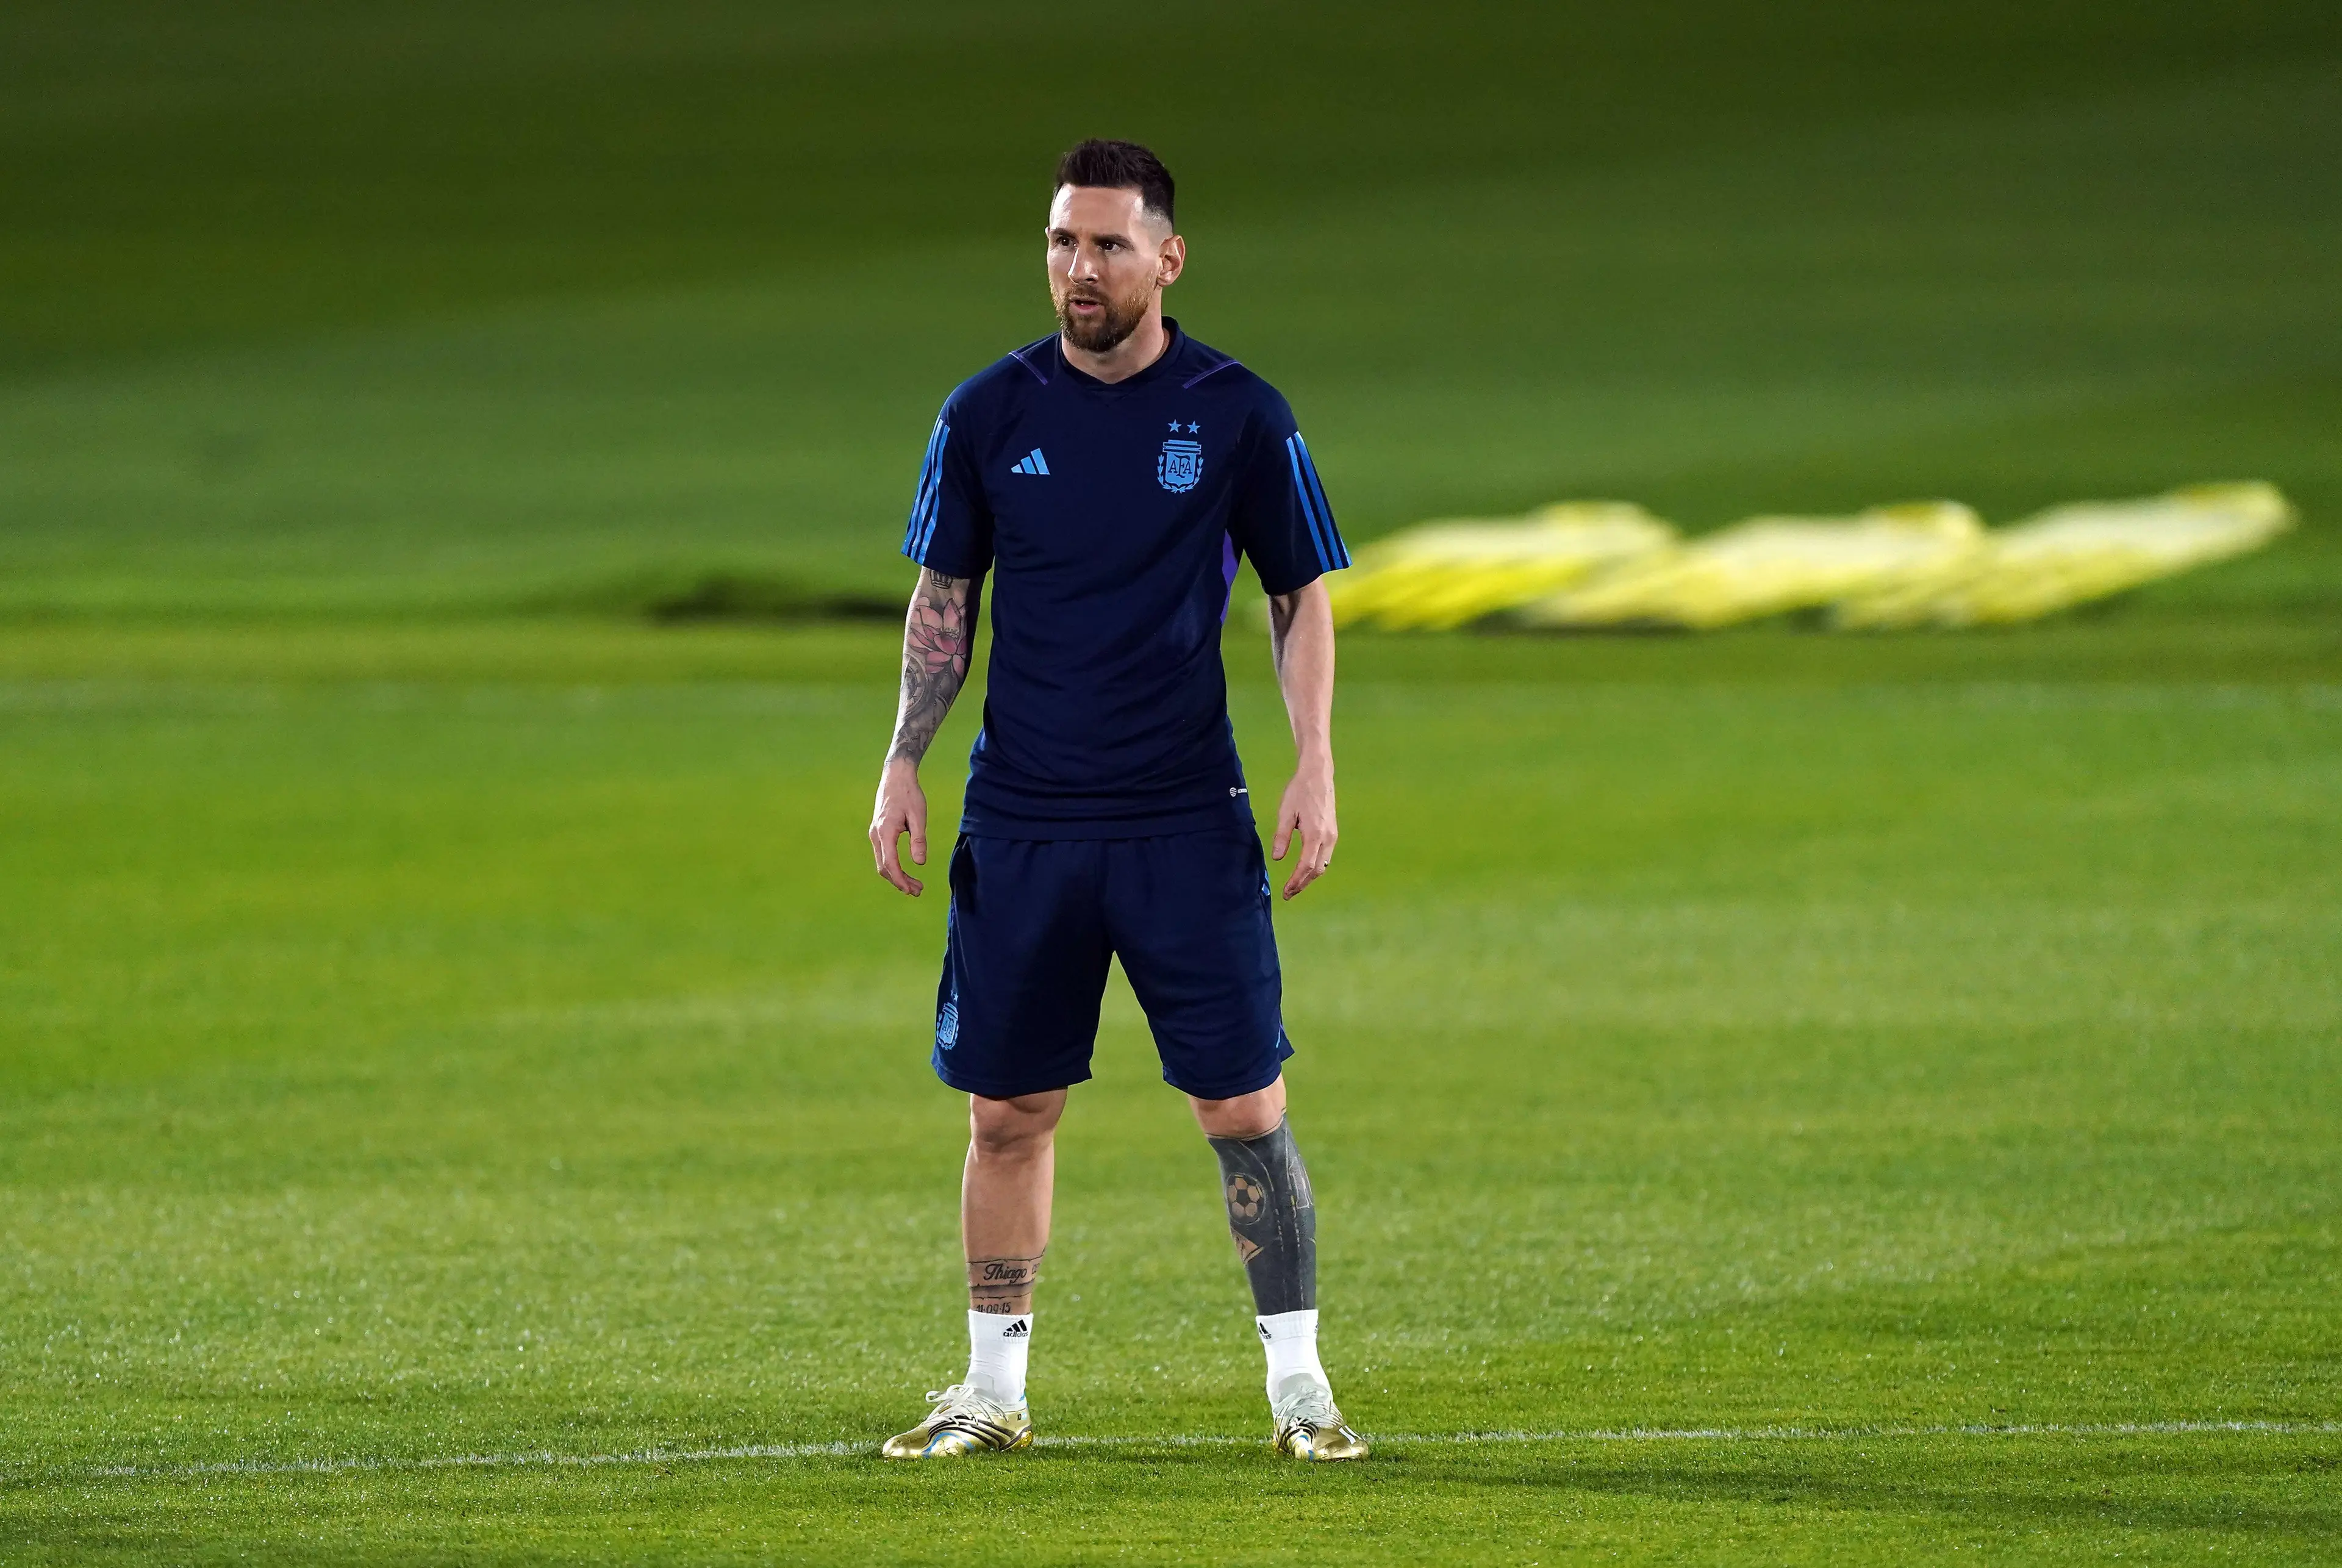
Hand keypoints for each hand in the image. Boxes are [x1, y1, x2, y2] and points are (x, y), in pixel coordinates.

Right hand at [869, 755, 928, 895]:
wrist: (896, 776)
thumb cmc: (909, 794)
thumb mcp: (918, 816)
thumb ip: (918, 840)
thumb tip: (920, 863)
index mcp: (885, 831)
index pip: (890, 863)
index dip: (900, 880)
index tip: (911, 890)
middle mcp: (876, 835)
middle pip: (884, 867)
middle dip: (899, 882)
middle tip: (917, 891)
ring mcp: (874, 833)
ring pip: (882, 862)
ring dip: (896, 876)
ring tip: (913, 885)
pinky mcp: (878, 832)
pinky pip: (882, 854)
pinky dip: (892, 866)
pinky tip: (904, 871)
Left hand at [1270, 759, 1336, 899]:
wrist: (1318, 775)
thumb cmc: (1299, 791)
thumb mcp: (1285, 812)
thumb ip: (1281, 837)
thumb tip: (1277, 858)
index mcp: (1315, 834)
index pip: (1306, 866)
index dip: (1296, 881)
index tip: (1286, 892)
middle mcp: (1328, 838)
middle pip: (1317, 870)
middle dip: (1303, 884)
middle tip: (1288, 893)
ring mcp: (1332, 835)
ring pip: (1323, 865)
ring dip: (1309, 877)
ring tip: (1295, 885)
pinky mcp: (1332, 832)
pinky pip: (1325, 856)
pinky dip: (1315, 867)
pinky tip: (1305, 869)